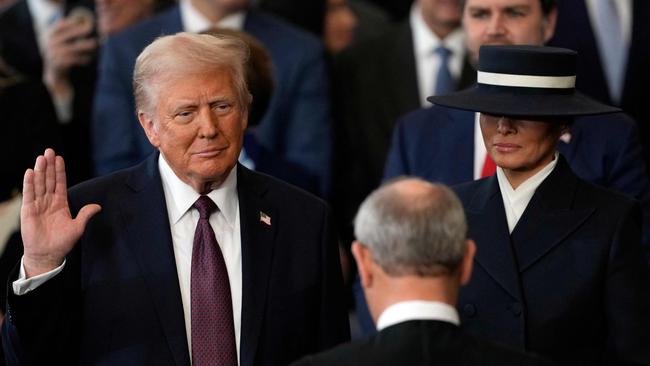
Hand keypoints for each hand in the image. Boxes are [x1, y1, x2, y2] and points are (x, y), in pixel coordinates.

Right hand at [21, 149, 100, 277]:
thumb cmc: (62, 242)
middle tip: (49, 151)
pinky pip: (29, 195)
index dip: (59, 171)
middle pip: (48, 180)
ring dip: (39, 171)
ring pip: (39, 184)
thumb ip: (85, 214)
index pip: (60, 183)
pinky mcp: (28, 211)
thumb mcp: (77, 227)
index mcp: (60, 203)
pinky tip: (30, 172)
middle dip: (49, 166)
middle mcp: (48, 201)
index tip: (59, 158)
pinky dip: (29, 183)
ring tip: (41, 158)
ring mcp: (37, 205)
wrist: (48, 255)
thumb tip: (98, 206)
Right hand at [42, 17, 96, 95]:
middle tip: (90, 29)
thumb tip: (86, 25)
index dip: (70, 22)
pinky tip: (89, 58)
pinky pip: (72, 60)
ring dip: (84, 45)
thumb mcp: (62, 43)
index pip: (59, 26)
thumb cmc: (62, 54)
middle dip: (79, 31)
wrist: (54, 73)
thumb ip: (70, 35)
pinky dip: (81, 59)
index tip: (82, 20)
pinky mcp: (58, 64)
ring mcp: (53, 54)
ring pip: (71, 48)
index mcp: (50, 36)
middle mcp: (50, 43)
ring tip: (94, 43)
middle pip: (66, 35)